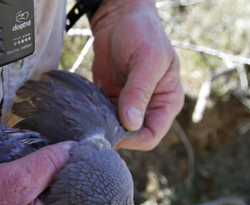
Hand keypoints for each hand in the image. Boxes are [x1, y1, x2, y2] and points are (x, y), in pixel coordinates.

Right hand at [0, 142, 91, 204]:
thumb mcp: (17, 177)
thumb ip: (50, 162)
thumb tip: (73, 149)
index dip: (101, 191)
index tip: (99, 165)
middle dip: (85, 185)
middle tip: (86, 158)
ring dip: (68, 186)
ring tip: (69, 161)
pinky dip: (54, 190)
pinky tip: (51, 173)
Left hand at [91, 0, 183, 149]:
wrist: (119, 18)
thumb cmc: (142, 33)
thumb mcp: (147, 60)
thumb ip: (139, 91)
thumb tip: (131, 123)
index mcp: (167, 102)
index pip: (152, 136)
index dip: (133, 140)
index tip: (113, 134)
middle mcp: (149, 109)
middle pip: (132, 138)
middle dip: (115, 137)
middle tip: (95, 131)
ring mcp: (128, 107)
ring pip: (114, 131)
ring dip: (101, 129)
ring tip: (87, 121)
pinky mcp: (109, 101)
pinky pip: (101, 119)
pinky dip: (92, 119)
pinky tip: (83, 113)